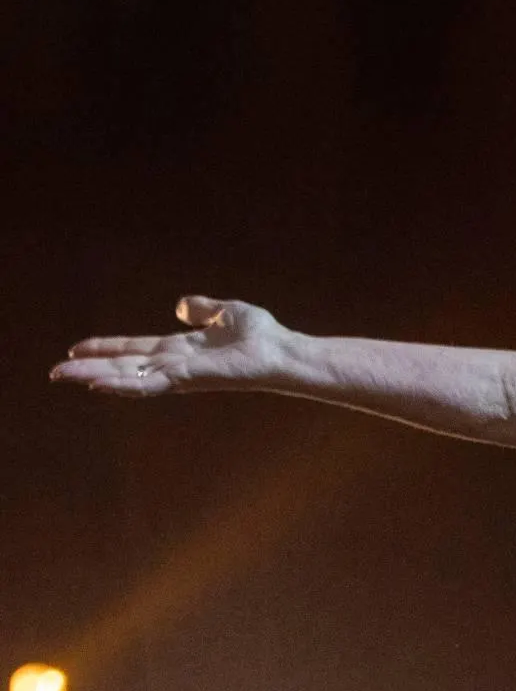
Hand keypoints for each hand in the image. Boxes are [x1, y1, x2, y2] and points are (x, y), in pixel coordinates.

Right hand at [50, 296, 295, 395]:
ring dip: (96, 376)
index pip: (136, 349)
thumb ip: (204, 309)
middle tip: (56, 371)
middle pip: (125, 366)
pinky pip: (150, 384)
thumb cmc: (263, 336)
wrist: (283, 352)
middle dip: (91, 368)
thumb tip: (182, 305)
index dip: (108, 348)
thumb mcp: (227, 312)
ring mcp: (180, 375)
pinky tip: (98, 385)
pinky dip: (124, 385)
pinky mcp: (188, 380)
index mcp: (181, 349)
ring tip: (64, 376)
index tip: (78, 348)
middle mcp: (176, 364)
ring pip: (130, 377)